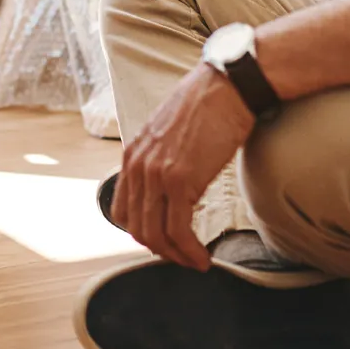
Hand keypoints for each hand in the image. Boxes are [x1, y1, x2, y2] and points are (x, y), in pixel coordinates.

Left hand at [109, 63, 253, 269]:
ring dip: (176, 256)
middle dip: (160, 250)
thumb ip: (160, 160)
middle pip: (136, 228)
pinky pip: (178, 230)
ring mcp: (156, 174)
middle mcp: (138, 166)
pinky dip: (189, 251)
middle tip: (182, 258)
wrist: (227, 87)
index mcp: (132, 155)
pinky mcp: (180, 180)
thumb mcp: (169, 134)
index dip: (142, 233)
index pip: (122, 211)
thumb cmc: (207, 107)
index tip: (164, 242)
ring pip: (156, 234)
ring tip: (195, 261)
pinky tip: (203, 257)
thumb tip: (170, 189)